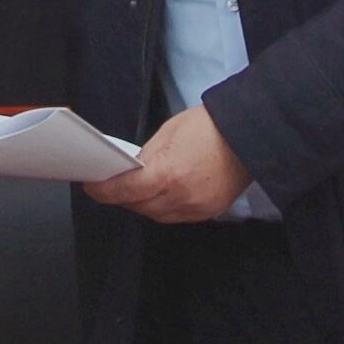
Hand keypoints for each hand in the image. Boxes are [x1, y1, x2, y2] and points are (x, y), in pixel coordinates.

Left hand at [85, 103, 253, 225]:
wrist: (251, 135)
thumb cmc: (210, 126)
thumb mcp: (168, 132)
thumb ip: (147, 156)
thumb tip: (132, 170)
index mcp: (167, 173)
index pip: (124, 190)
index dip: (103, 191)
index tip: (92, 187)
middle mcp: (180, 196)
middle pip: (139, 206)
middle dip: (123, 198)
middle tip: (113, 186)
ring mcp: (196, 208)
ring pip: (157, 215)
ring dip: (143, 205)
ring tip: (135, 191)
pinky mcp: (209, 212)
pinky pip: (177, 216)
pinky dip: (164, 208)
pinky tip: (160, 196)